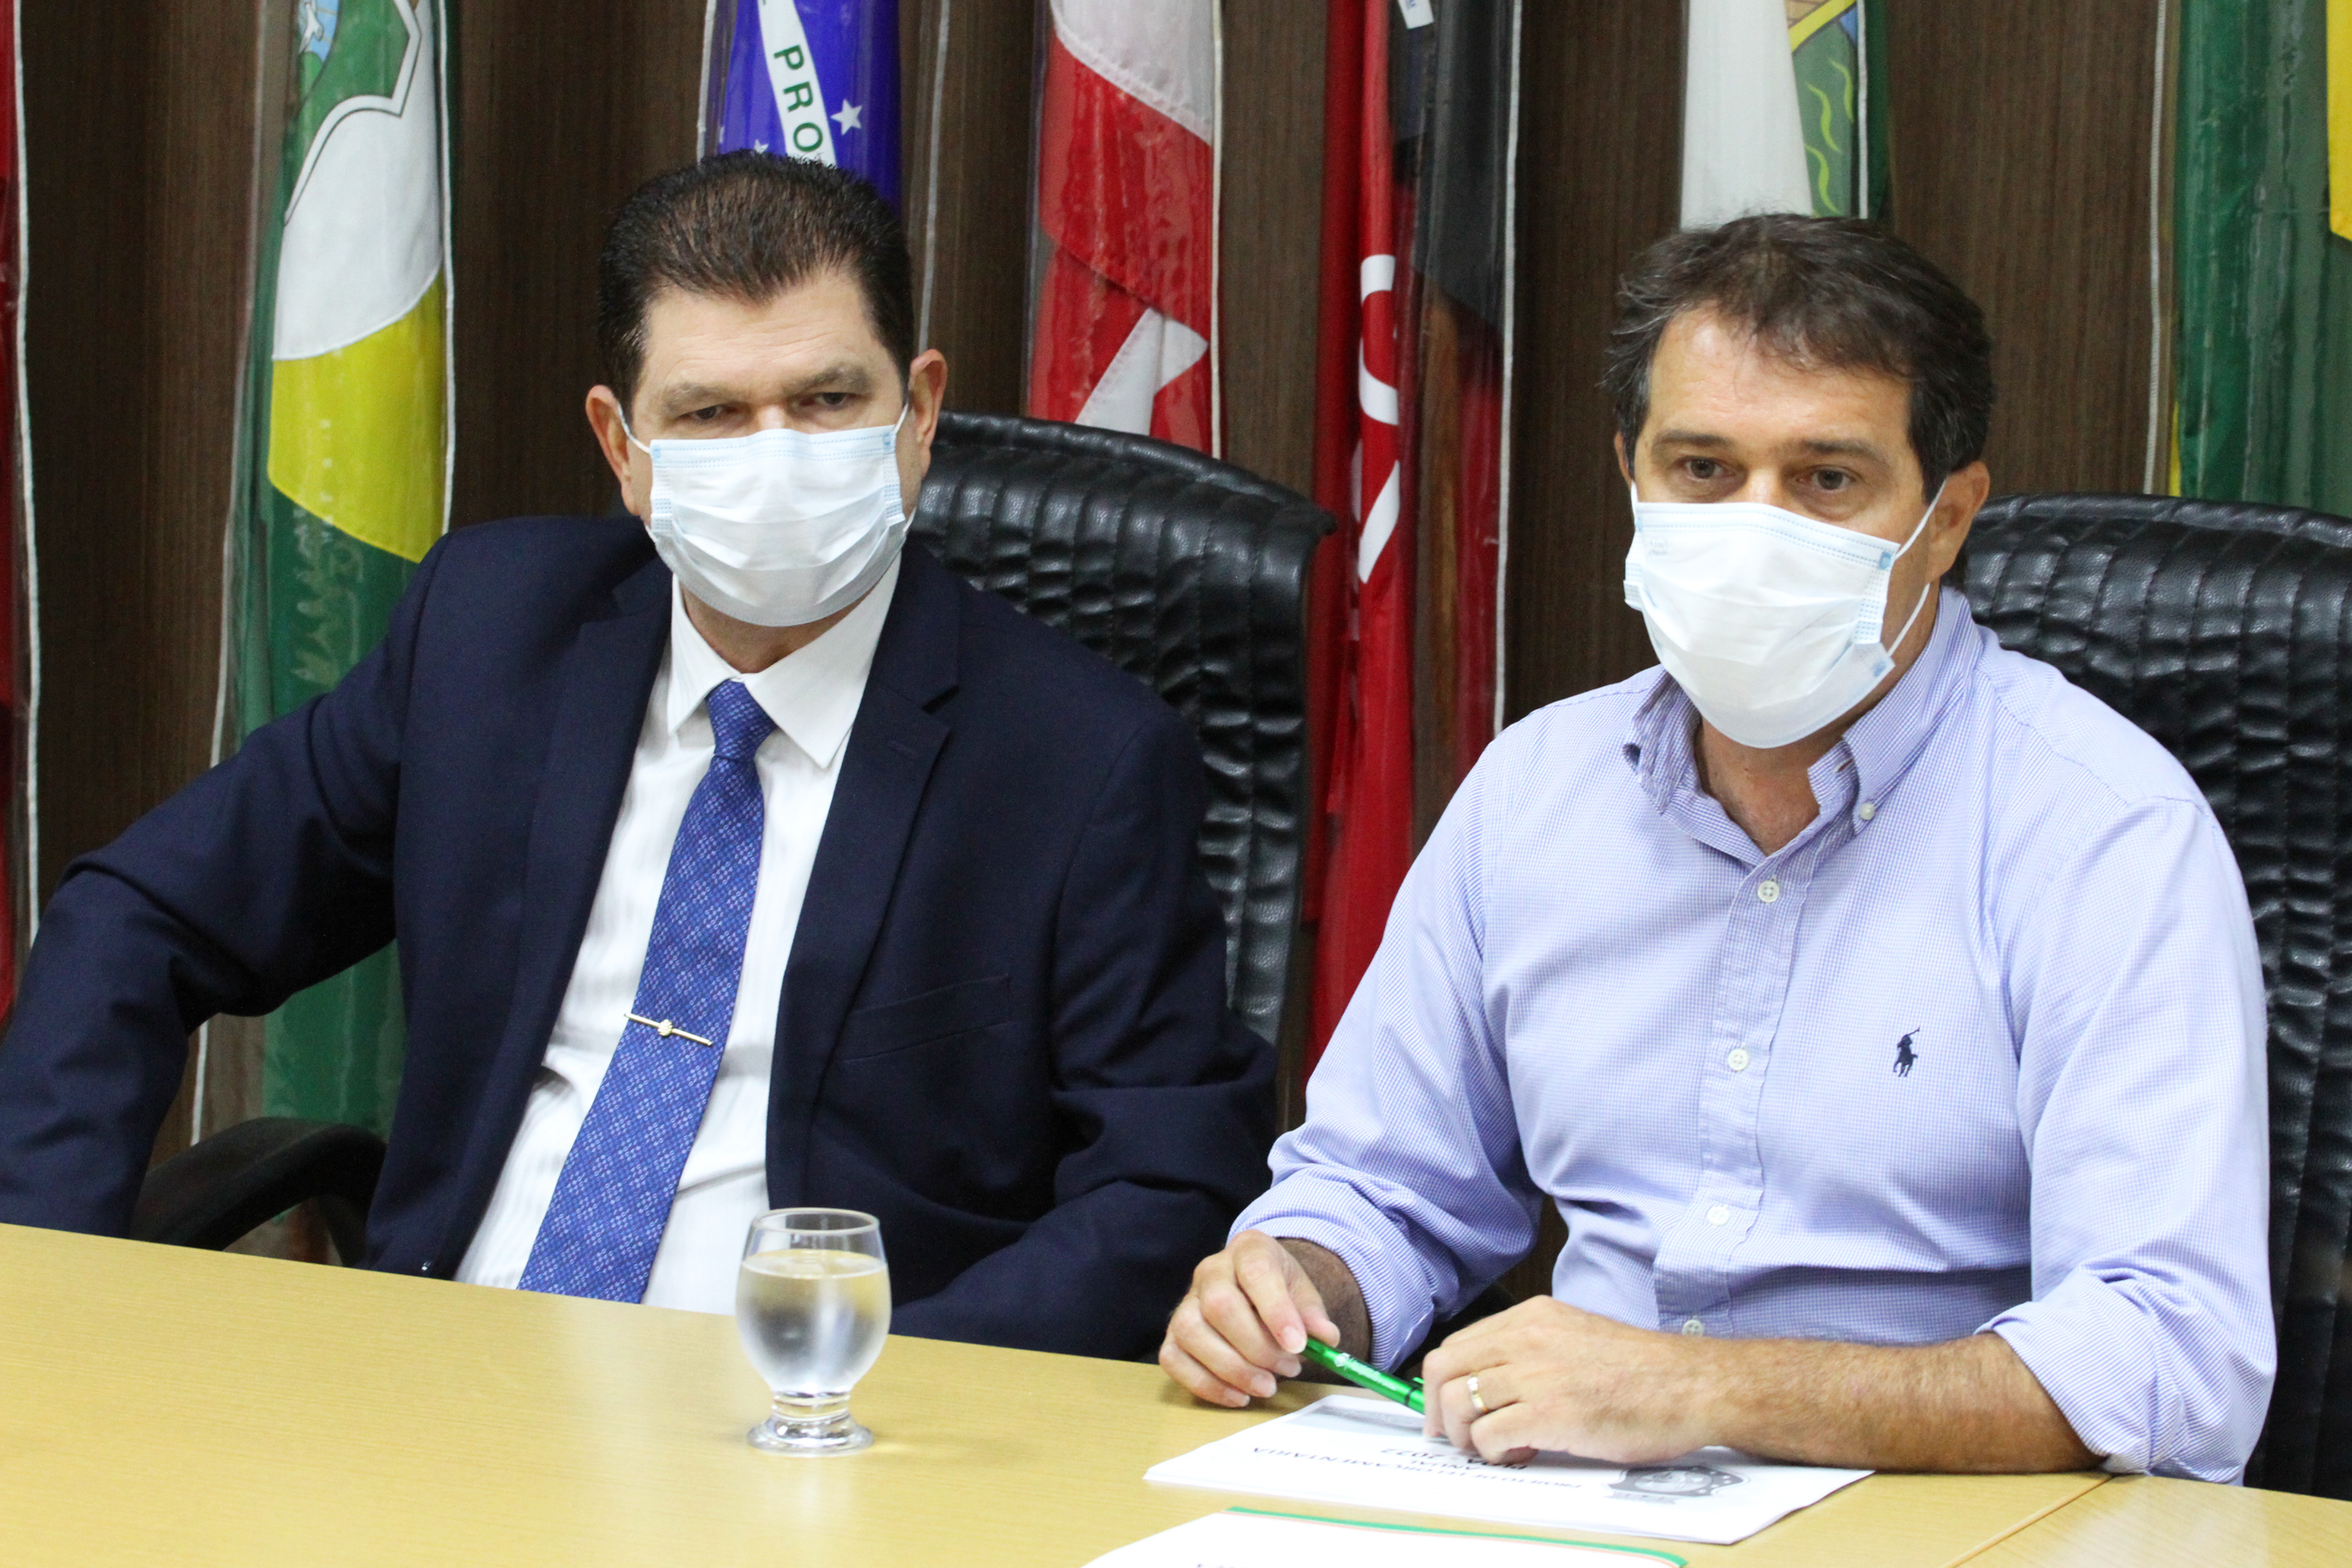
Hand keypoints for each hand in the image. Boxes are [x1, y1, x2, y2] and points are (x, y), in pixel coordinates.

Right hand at [1161, 1231, 1344, 1407]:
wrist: (1253, 1286)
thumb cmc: (1279, 1289)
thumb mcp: (1303, 1292)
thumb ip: (1314, 1314)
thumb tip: (1325, 1338)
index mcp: (1248, 1249)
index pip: (1256, 1272)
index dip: (1276, 1310)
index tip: (1298, 1346)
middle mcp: (1210, 1270)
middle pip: (1220, 1306)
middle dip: (1257, 1348)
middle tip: (1289, 1369)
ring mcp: (1185, 1302)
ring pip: (1191, 1332)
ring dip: (1232, 1369)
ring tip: (1267, 1386)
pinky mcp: (1172, 1334)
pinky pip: (1173, 1359)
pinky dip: (1206, 1385)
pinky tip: (1239, 1395)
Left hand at [1420, 1297, 1716, 1464]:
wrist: (1693, 1386)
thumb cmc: (1644, 1373)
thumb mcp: (1575, 1338)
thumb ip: (1532, 1351)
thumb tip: (1491, 1384)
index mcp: (1531, 1318)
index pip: (1456, 1346)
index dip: (1442, 1384)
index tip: (1445, 1411)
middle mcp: (1525, 1337)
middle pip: (1443, 1369)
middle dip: (1437, 1409)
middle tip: (1454, 1438)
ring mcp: (1535, 1373)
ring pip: (1458, 1402)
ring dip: (1465, 1435)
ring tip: (1494, 1448)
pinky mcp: (1549, 1412)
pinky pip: (1488, 1434)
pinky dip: (1493, 1453)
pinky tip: (1520, 1454)